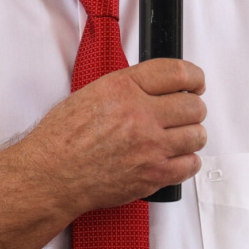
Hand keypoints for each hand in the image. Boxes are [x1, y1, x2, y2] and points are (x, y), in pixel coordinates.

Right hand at [20, 58, 205, 215]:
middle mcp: (140, 115)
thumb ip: (129, 85)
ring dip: (192, 134)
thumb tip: (157, 84)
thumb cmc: (63, 138)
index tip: (196, 82)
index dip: (194, 77)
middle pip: (194, 105)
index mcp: (124, 88)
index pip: (178, 72)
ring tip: (181, 136)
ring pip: (197, 135)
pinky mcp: (153, 174)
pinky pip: (190, 164)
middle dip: (193, 107)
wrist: (51, 175)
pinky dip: (188, 161)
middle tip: (186, 112)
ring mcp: (150, 146)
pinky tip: (176, 157)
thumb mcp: (93, 93)